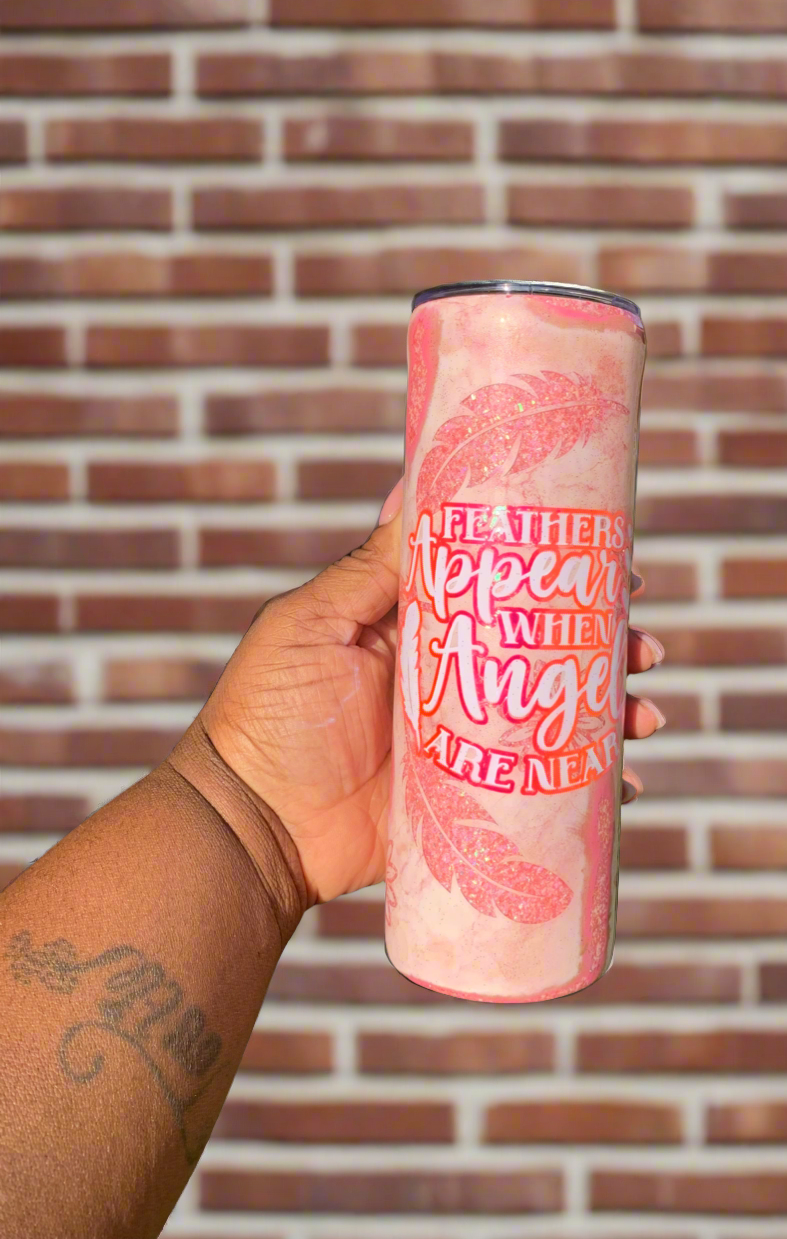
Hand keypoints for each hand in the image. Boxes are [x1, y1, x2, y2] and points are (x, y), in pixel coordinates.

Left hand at [199, 479, 664, 905]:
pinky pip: (538, 789)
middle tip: (646, 647)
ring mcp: (461, 742)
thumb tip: (415, 490)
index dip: (553, 577)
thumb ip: (366, 570)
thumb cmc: (266, 714)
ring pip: (552, 718)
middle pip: (541, 653)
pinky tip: (624, 786)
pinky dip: (587, 787)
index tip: (610, 563)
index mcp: (414, 629)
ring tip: (644, 714)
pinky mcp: (465, 799)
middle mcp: (447, 680)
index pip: (498, 590)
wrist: (249, 825)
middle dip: (602, 648)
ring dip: (608, 713)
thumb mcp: (310, 624)